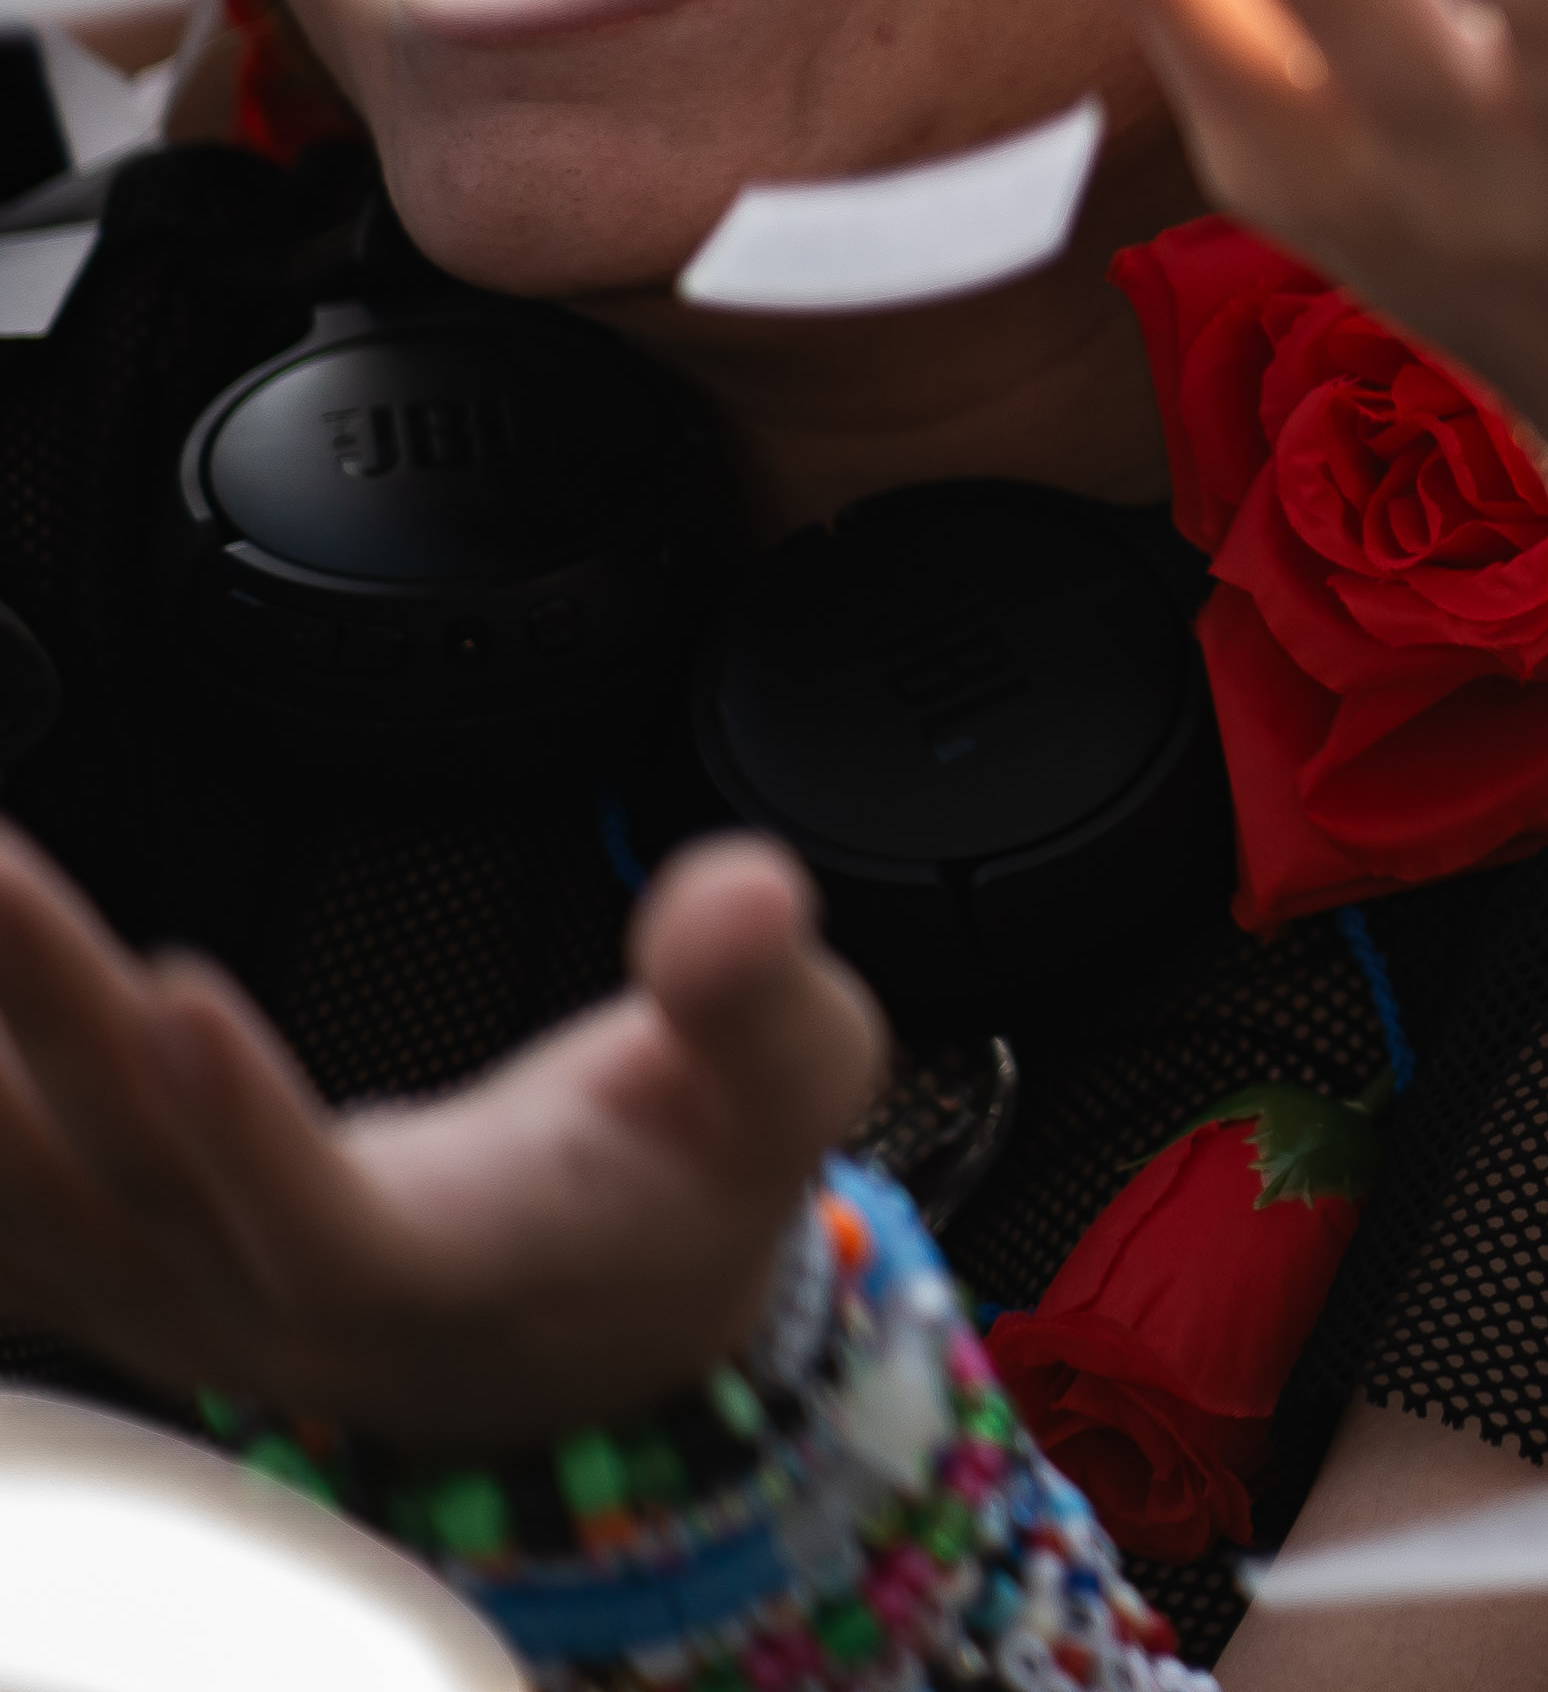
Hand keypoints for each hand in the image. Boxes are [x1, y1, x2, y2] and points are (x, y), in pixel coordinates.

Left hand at [0, 825, 872, 1455]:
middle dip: (50, 1011)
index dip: (250, 1131)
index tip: (179, 993)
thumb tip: (738, 898)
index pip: (330, 1228)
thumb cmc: (684, 1192)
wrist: (595, 1329)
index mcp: (454, 1272)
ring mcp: (182, 1305)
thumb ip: (759, 993)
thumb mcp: (787, 1086)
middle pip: (138, 1177)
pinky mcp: (118, 1275)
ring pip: (34, 1199)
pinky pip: (0, 1227)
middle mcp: (286, 1313)